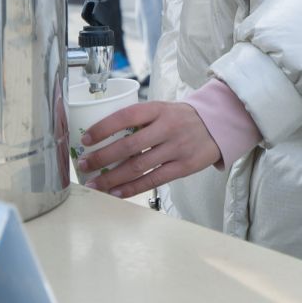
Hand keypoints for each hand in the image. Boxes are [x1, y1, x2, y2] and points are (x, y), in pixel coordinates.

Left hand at [77, 100, 220, 198]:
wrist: (217, 125)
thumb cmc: (180, 118)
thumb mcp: (161, 109)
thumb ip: (139, 120)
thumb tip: (103, 136)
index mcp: (157, 109)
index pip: (126, 116)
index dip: (103, 128)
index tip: (85, 140)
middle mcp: (167, 127)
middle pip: (129, 145)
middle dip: (102, 157)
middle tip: (83, 165)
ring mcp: (177, 148)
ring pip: (139, 166)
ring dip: (113, 178)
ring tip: (94, 184)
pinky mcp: (184, 167)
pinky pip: (154, 180)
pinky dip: (132, 188)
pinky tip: (116, 193)